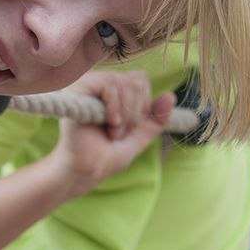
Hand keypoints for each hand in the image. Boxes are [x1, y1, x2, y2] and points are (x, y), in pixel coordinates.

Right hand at [53, 71, 174, 197]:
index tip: (132, 127)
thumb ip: (156, 118)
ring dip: (126, 114)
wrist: (86, 170)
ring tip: (113, 132)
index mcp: (114, 91)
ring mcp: (89, 84)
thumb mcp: (140, 136)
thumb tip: (171, 95)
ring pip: (125, 82)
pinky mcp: (78, 89)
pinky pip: (110, 85)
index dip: (143, 104)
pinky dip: (116, 107)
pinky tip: (109, 123)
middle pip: (136, 80)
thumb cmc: (108, 155)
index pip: (140, 79)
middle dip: (136, 112)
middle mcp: (100, 83)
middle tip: (120, 133)